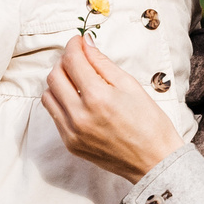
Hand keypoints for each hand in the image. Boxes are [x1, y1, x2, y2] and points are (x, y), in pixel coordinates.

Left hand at [42, 34, 183, 182]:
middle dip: (64, 62)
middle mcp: (79, 116)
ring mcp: (72, 133)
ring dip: (59, 83)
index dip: (74, 45)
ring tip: (77, 82)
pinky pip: (55, 116)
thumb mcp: (130, 86)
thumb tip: (85, 44)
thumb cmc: (149, 123)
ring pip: (48, 96)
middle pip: (54, 76)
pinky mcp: (70, 144)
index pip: (72, 61)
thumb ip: (103, 63)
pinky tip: (78, 102)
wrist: (154, 161)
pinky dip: (62, 103)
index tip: (78, 41)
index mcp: (97, 97)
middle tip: (79, 60)